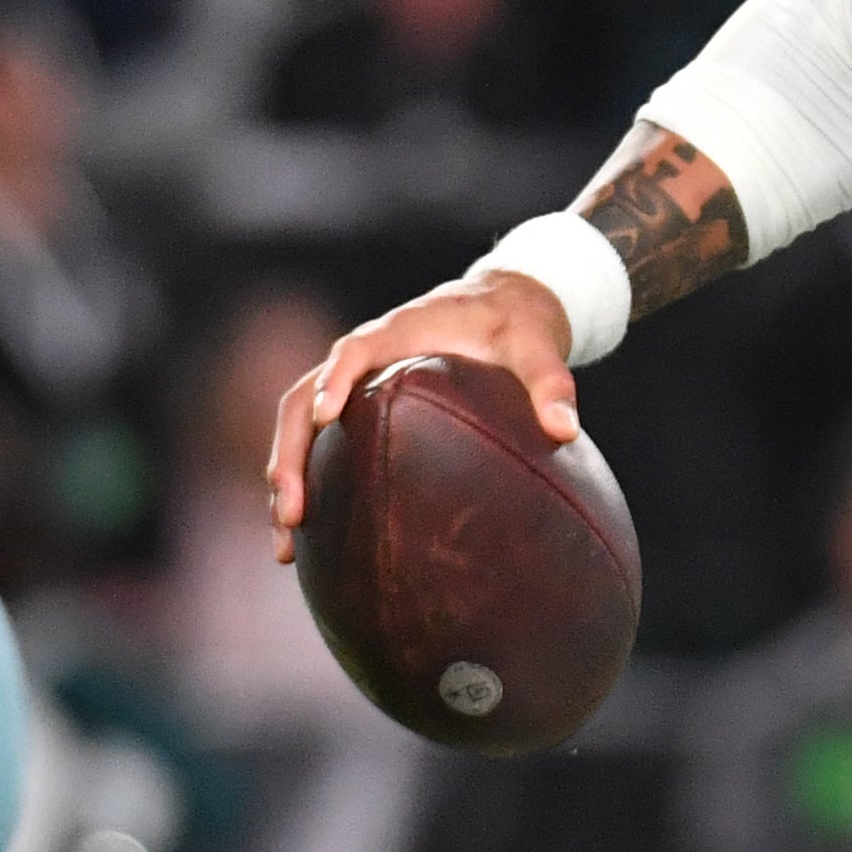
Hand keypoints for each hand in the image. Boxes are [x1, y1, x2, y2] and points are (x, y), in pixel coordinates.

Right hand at [266, 271, 575, 561]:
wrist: (504, 307)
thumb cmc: (517, 326)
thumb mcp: (540, 348)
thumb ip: (552, 384)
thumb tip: (565, 430)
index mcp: (399, 332)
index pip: (354, 351)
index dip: (335, 381)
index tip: (325, 416)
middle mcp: (363, 358)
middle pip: (301, 400)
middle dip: (290, 455)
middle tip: (293, 512)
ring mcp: (353, 385)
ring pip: (298, 428)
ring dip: (287, 479)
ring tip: (286, 544)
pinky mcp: (356, 409)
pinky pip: (318, 445)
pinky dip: (307, 484)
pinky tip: (308, 541)